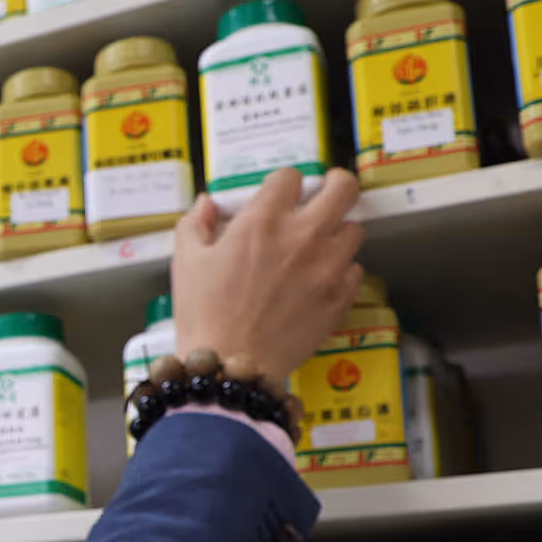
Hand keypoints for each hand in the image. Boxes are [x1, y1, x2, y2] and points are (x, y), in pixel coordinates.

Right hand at [170, 168, 365, 381]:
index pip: (290, 176)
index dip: (284, 183)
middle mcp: (303, 236)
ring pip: (354, 230)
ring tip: (319, 247)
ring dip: (337, 233)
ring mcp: (327, 267)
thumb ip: (196, 224)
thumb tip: (208, 204)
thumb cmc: (205, 315)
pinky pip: (355, 271)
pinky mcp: (340, 297)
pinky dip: (341, 272)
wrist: (231, 365)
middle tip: (327, 193)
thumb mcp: (186, 262)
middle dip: (337, 184)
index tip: (279, 195)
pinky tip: (320, 282)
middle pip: (344, 188)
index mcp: (263, 221)